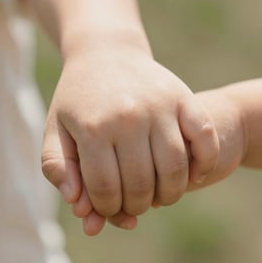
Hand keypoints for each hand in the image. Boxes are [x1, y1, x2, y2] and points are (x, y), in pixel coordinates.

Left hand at [41, 41, 218, 233]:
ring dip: (169, 195)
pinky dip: (205, 165)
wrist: (105, 53)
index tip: (106, 207)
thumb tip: (77, 204)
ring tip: (158, 196)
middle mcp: (128, 117)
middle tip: (132, 205)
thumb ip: (57, 167)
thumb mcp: (55, 129)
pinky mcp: (184, 97)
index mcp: (92, 128)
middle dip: (135, 206)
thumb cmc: (78, 98)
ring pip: (175, 170)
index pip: (105, 188)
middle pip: (141, 184)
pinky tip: (192, 177)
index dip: (106, 208)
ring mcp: (160, 106)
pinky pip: (206, 139)